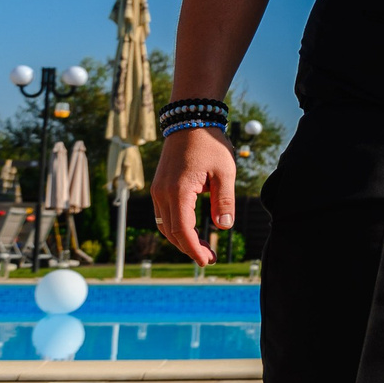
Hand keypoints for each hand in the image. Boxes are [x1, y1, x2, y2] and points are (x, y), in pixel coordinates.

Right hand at [154, 128, 236, 265]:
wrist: (190, 121)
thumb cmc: (211, 145)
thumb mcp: (225, 172)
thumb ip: (224, 200)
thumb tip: (223, 227)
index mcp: (179, 191)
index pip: (182, 231)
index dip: (194, 250)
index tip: (206, 261)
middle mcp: (163, 193)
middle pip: (172, 233)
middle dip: (190, 248)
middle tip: (209, 258)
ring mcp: (158, 190)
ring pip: (165, 226)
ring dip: (181, 240)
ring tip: (202, 248)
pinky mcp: (159, 187)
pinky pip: (163, 215)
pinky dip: (175, 228)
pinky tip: (190, 232)